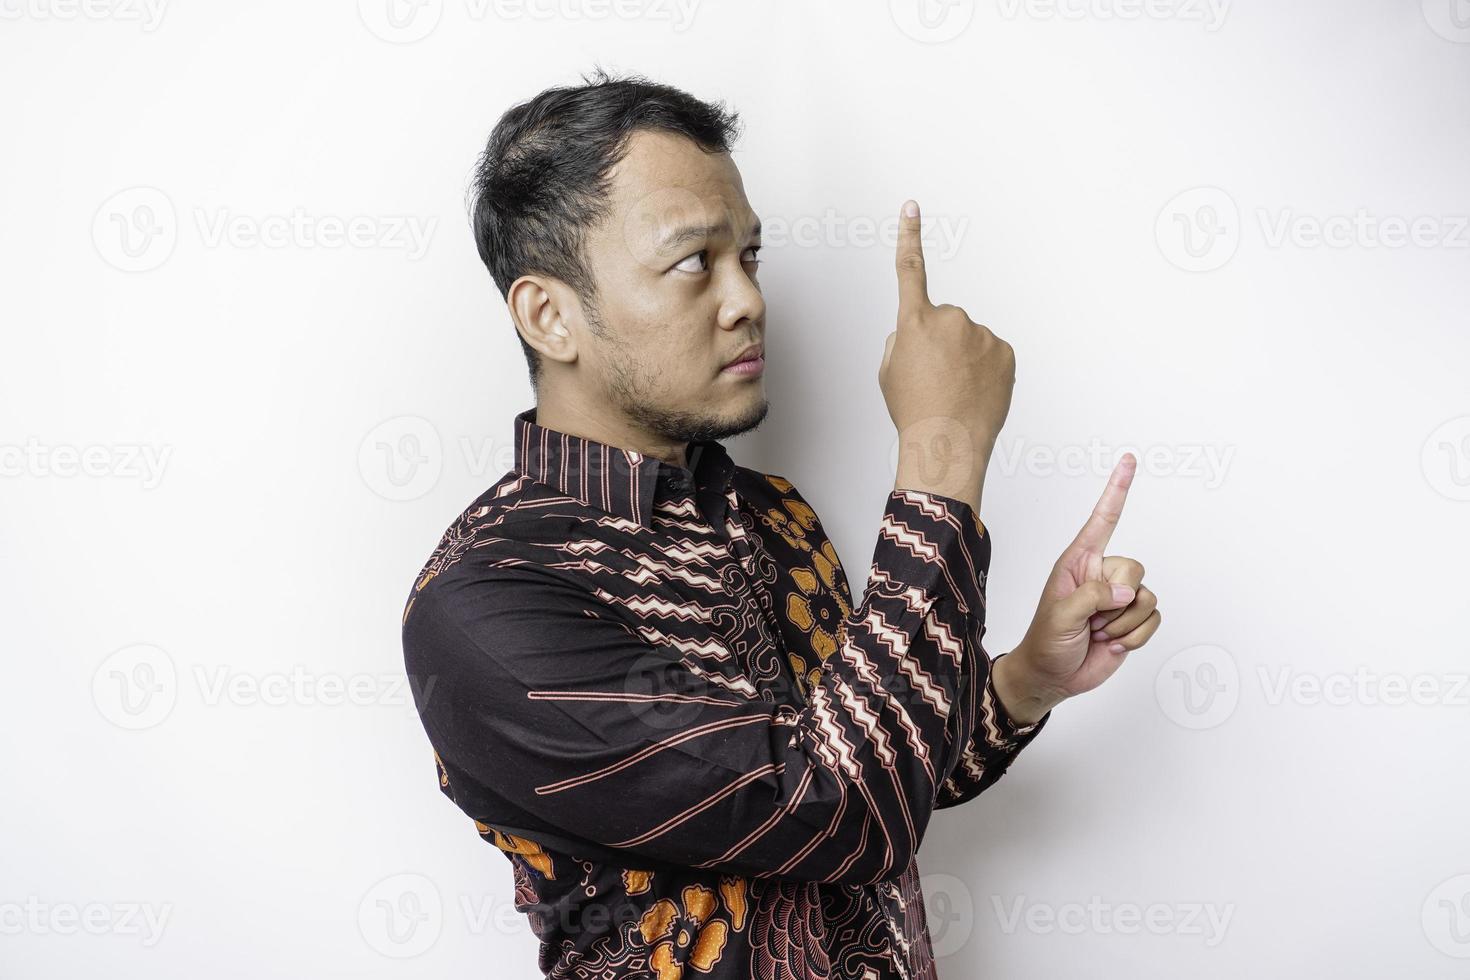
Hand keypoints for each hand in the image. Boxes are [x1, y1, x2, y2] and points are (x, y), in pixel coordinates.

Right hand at [882, 199, 1013, 510]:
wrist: (947, 445)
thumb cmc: (914, 412)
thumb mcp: (889, 372)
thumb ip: (902, 339)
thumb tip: (921, 331)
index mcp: (914, 322)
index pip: (910, 270)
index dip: (908, 237)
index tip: (911, 209)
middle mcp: (950, 319)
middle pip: (944, 321)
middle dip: (940, 342)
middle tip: (933, 379)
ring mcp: (981, 334)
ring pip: (969, 339)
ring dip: (963, 358)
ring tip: (954, 391)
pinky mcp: (1004, 351)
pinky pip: (990, 353)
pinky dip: (984, 369)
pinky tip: (974, 393)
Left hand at [994, 454, 1162, 721]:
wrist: (1054, 676)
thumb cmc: (1047, 640)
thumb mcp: (1060, 615)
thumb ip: (1092, 597)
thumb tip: (1128, 592)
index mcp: (1079, 561)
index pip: (1103, 520)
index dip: (1117, 490)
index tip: (1129, 461)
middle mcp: (1102, 574)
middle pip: (1134, 569)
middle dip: (1115, 600)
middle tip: (1091, 620)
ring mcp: (1119, 597)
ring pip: (1147, 597)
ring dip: (1123, 623)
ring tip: (1097, 632)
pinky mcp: (1133, 619)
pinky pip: (1154, 618)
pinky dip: (1135, 636)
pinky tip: (1112, 643)